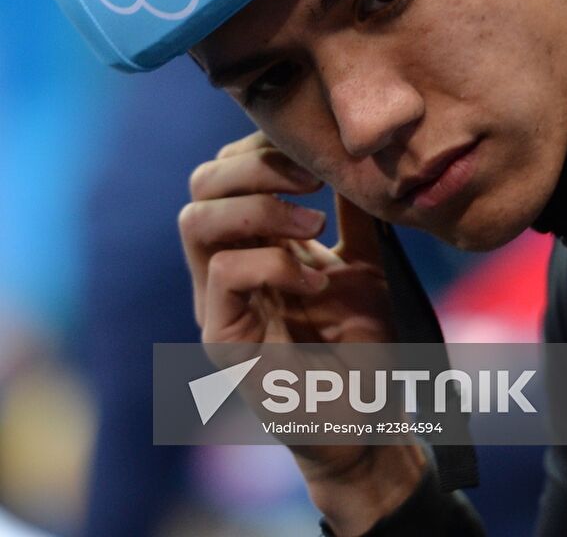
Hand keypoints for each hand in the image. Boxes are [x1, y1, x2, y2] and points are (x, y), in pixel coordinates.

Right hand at [179, 130, 394, 349]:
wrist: (369, 418)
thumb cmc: (362, 343)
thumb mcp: (365, 260)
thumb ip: (352, 211)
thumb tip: (354, 151)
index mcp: (251, 243)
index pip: (226, 171)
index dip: (262, 149)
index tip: (315, 157)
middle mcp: (224, 268)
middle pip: (201, 184)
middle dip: (255, 165)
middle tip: (310, 181)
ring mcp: (217, 304)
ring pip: (196, 220)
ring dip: (260, 209)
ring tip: (313, 228)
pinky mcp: (221, 341)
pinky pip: (224, 274)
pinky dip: (275, 264)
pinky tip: (316, 286)